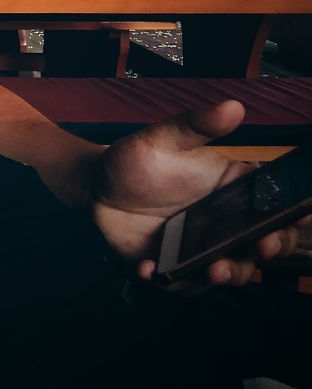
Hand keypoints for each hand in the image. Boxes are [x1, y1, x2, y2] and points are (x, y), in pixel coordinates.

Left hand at [91, 100, 306, 286]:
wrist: (98, 189)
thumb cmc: (137, 159)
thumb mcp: (163, 138)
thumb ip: (195, 125)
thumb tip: (233, 106)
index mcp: (235, 189)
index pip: (277, 202)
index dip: (296, 212)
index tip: (302, 216)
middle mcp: (228, 223)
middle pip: (266, 242)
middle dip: (272, 248)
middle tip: (262, 247)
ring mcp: (204, 249)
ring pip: (233, 269)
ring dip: (230, 274)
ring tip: (214, 269)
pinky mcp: (176, 268)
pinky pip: (183, 283)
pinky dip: (172, 281)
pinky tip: (151, 269)